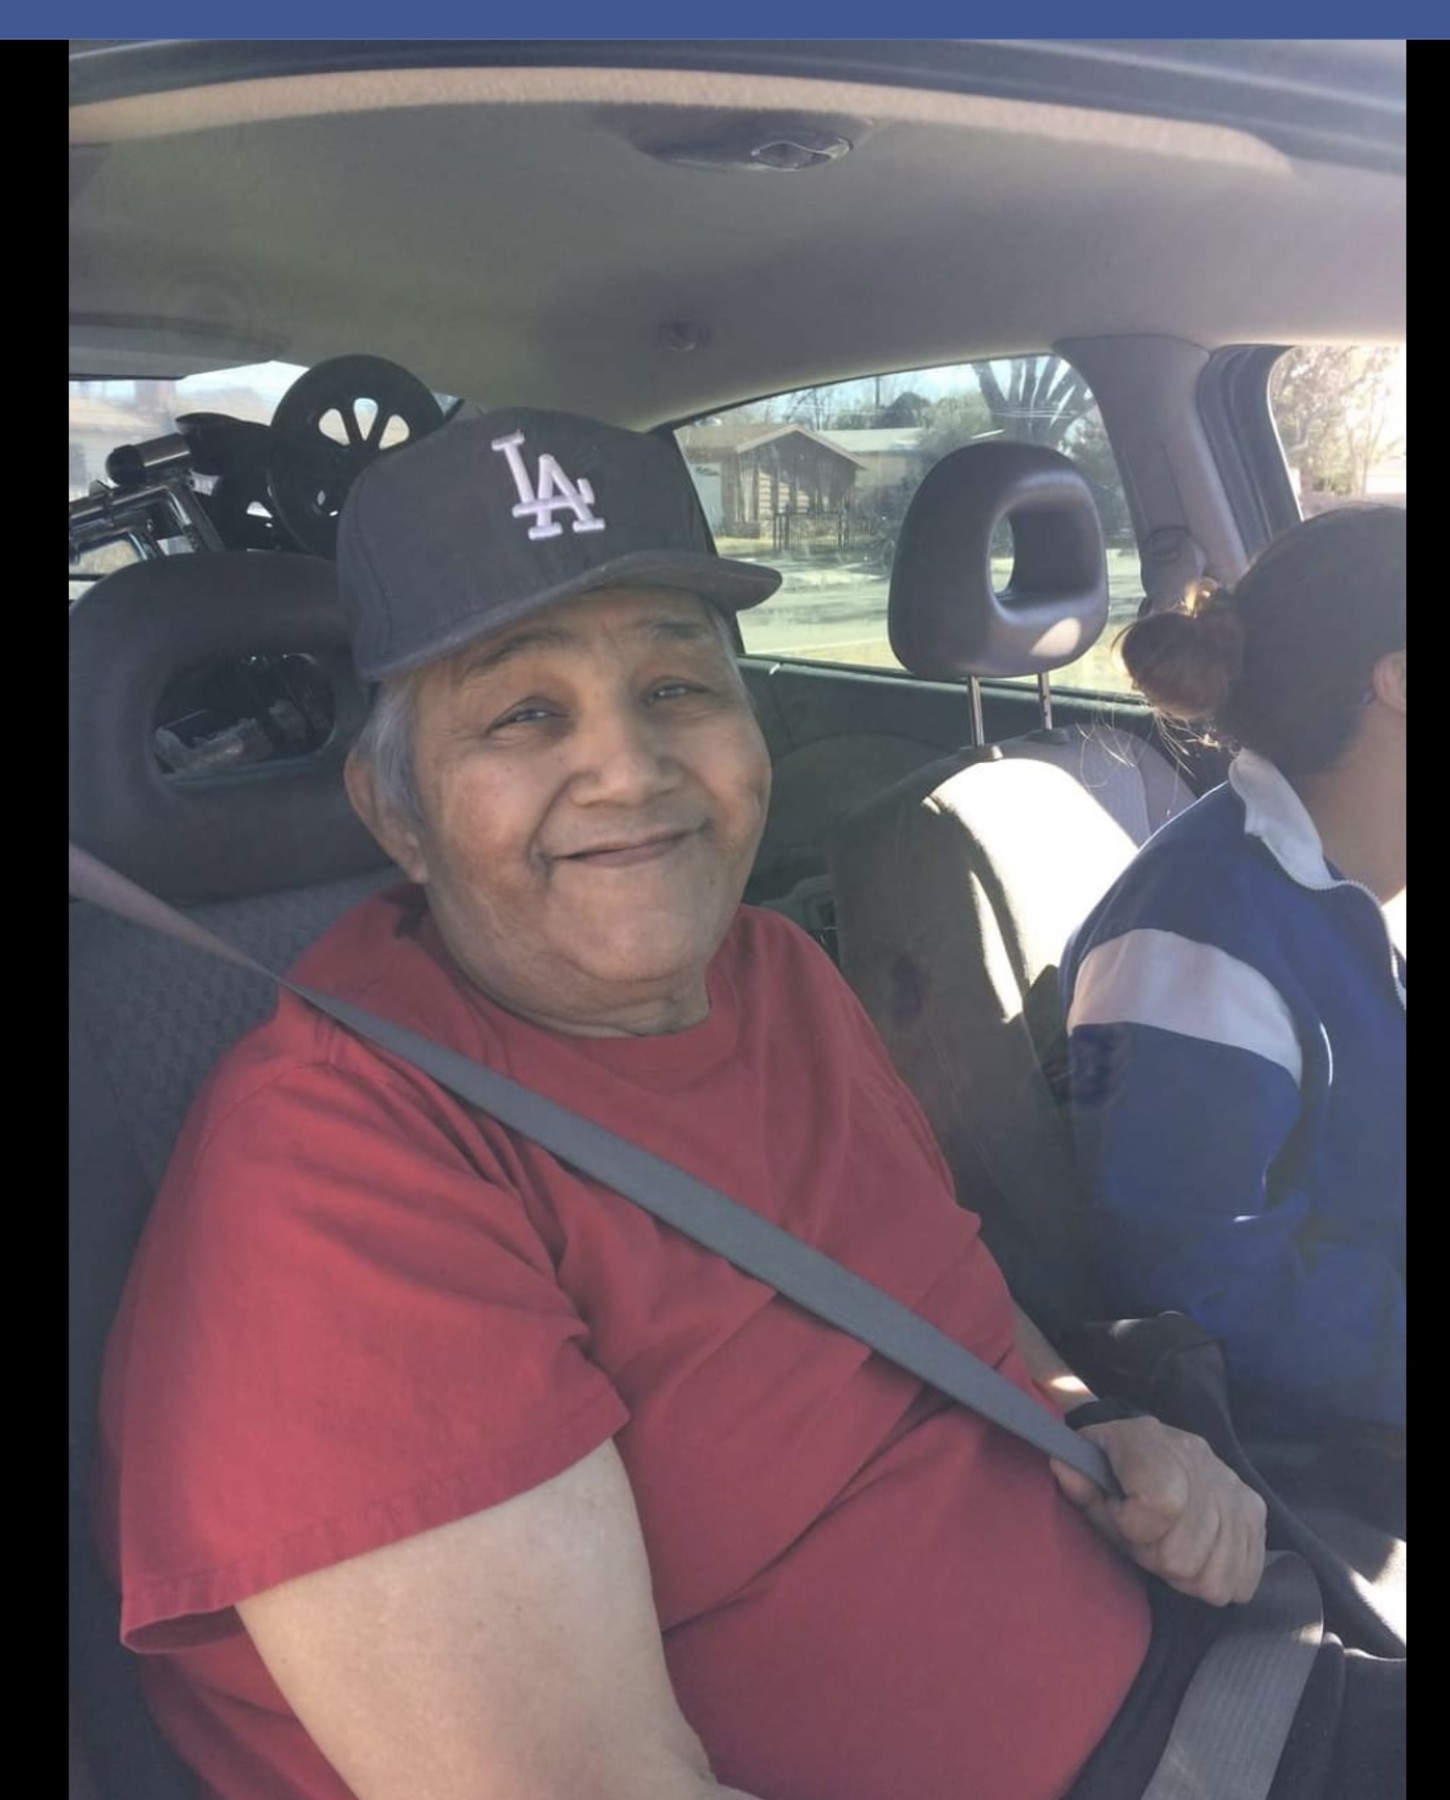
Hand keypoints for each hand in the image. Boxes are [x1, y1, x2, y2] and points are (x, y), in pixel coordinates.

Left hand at [1050, 1415, 1266, 1605]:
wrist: (1155, 1446)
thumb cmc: (1114, 1464)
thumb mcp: (1087, 1465)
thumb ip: (1077, 1479)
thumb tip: (1064, 1469)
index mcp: (1153, 1442)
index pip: (1161, 1504)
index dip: (1132, 1527)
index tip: (1120, 1518)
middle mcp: (1203, 1463)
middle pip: (1182, 1555)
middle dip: (1154, 1557)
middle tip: (1143, 1539)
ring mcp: (1235, 1490)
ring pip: (1214, 1578)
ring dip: (1185, 1575)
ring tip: (1169, 1546)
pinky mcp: (1257, 1514)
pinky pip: (1243, 1581)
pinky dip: (1216, 1579)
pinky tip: (1197, 1554)